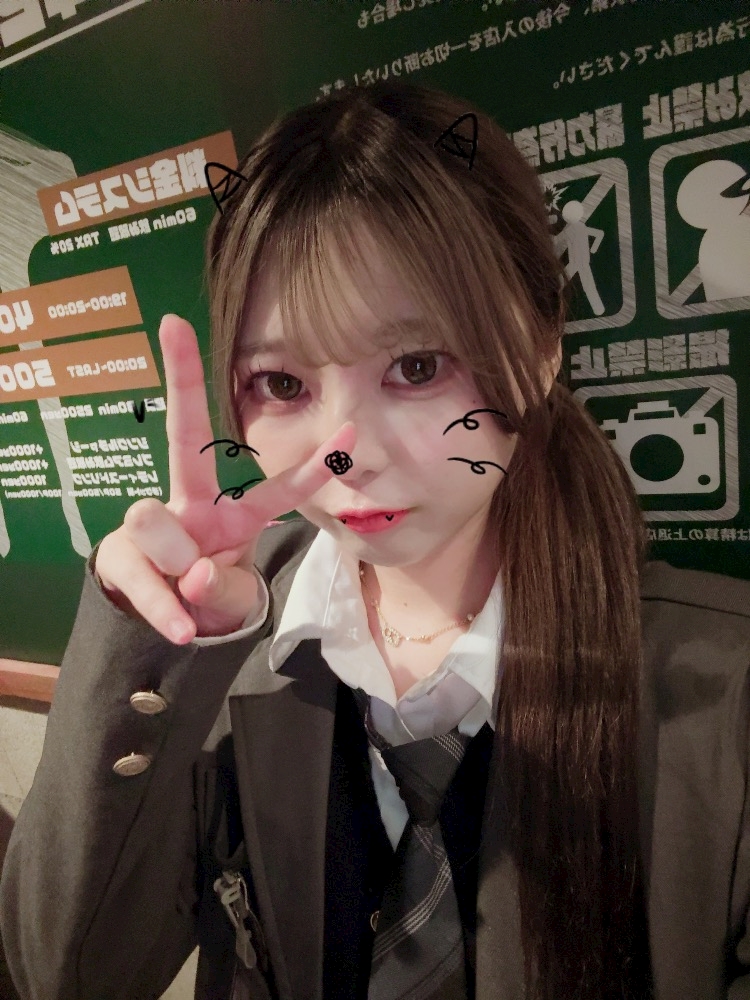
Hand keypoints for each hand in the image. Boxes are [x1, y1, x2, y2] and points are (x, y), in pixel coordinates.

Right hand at [95, 314, 354, 643]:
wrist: (165, 620)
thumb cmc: (207, 590)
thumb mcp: (230, 592)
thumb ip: (223, 587)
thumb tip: (192, 568)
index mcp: (232, 512)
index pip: (274, 482)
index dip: (312, 461)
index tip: (347, 428)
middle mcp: (192, 503)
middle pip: (186, 435)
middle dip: (184, 377)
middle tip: (173, 324)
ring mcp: (154, 525)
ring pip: (160, 524)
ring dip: (179, 564)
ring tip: (188, 599)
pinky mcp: (121, 554)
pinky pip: (143, 576)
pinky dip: (165, 606)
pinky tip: (180, 627)